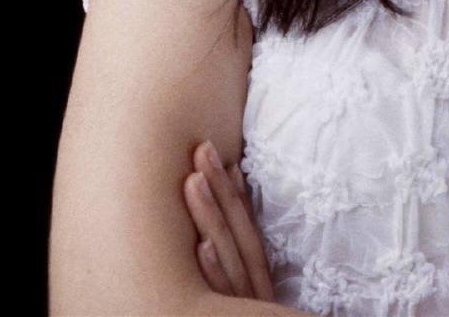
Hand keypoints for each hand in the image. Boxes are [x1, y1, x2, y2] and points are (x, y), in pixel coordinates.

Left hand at [183, 140, 274, 301]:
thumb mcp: (241, 287)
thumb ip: (235, 256)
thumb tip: (225, 202)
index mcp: (255, 280)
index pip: (248, 231)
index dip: (237, 195)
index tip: (227, 159)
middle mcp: (251, 290)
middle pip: (238, 235)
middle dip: (221, 191)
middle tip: (202, 149)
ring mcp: (238, 305)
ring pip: (229, 258)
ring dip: (211, 217)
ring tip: (193, 180)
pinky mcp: (225, 316)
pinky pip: (219, 297)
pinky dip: (213, 272)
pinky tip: (201, 246)